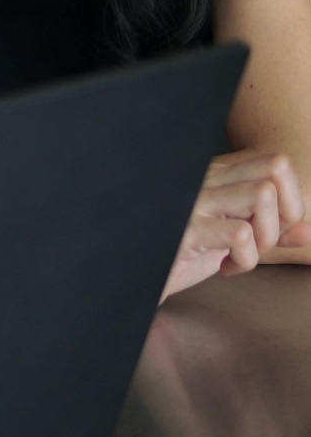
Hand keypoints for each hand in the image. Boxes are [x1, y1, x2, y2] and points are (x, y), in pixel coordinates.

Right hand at [163, 150, 310, 299]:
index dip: (290, 199)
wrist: (141, 274)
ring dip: (266, 236)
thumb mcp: (233, 241)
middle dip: (284, 214)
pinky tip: (227, 267)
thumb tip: (309, 231)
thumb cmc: (184, 253)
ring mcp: (197, 201)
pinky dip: (246, 260)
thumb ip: (270, 233)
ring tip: (244, 254)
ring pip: (262, 195)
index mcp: (217, 175)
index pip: (276, 163)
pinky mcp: (189, 229)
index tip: (271, 230)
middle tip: (262, 241)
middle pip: (275, 169)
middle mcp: (206, 179)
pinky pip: (242, 235)